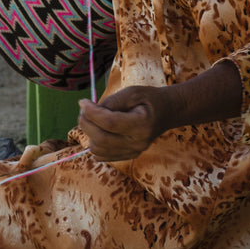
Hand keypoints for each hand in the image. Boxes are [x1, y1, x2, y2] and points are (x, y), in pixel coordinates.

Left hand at [79, 61, 244, 160]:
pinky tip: (98, 130)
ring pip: (99, 150)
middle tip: (83, 110)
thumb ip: (112, 102)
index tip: (82, 102)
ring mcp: (134, 152)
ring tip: (91, 118)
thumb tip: (89, 110)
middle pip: (101, 139)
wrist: (167, 112)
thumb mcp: (132, 92)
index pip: (110, 123)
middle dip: (86, 124)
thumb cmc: (149, 99)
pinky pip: (103, 156)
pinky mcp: (129, 156)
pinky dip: (94, 143)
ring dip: (89, 133)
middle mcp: (138, 143)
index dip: (92, 113)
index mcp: (142, 124)